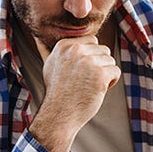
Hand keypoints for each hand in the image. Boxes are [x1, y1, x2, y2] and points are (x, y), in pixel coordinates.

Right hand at [29, 35, 119, 151]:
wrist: (59, 114)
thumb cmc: (57, 91)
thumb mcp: (49, 66)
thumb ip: (46, 50)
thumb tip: (36, 36)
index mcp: (65, 45)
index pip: (92, 40)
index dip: (91, 57)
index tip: (80, 71)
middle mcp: (76, 50)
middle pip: (103, 50)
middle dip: (99, 65)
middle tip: (85, 81)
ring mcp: (88, 62)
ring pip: (110, 60)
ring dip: (105, 74)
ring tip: (90, 85)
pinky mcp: (100, 74)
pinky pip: (116, 71)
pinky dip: (111, 82)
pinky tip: (98, 90)